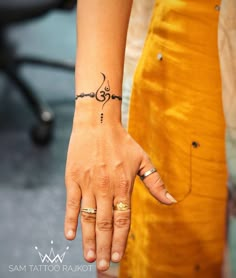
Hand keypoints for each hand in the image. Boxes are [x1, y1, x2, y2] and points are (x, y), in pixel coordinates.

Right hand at [64, 123, 175, 270]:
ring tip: (89, 257)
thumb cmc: (122, 142)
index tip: (118, 257)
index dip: (120, 240)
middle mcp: (106, 187)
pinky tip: (70, 236)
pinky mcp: (73, 178)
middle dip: (104, 247)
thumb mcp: (143, 159)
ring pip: (88, 217)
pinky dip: (71, 220)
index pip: (122, 219)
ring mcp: (88, 183)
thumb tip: (171, 202)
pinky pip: (72, 203)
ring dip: (89, 239)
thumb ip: (155, 183)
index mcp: (124, 185)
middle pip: (105, 223)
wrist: (98, 123)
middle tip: (102, 267)